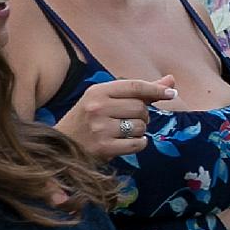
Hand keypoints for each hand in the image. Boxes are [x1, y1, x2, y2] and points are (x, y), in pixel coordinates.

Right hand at [53, 76, 170, 159]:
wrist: (58, 147)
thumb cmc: (88, 120)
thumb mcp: (106, 99)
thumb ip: (139, 91)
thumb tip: (171, 80)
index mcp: (97, 91)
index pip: (135, 86)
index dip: (157, 89)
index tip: (172, 94)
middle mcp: (97, 107)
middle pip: (141, 108)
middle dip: (142, 115)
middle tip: (128, 120)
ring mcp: (99, 128)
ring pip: (140, 127)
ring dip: (139, 131)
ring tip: (122, 132)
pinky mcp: (103, 148)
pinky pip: (138, 144)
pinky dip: (138, 144)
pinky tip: (125, 143)